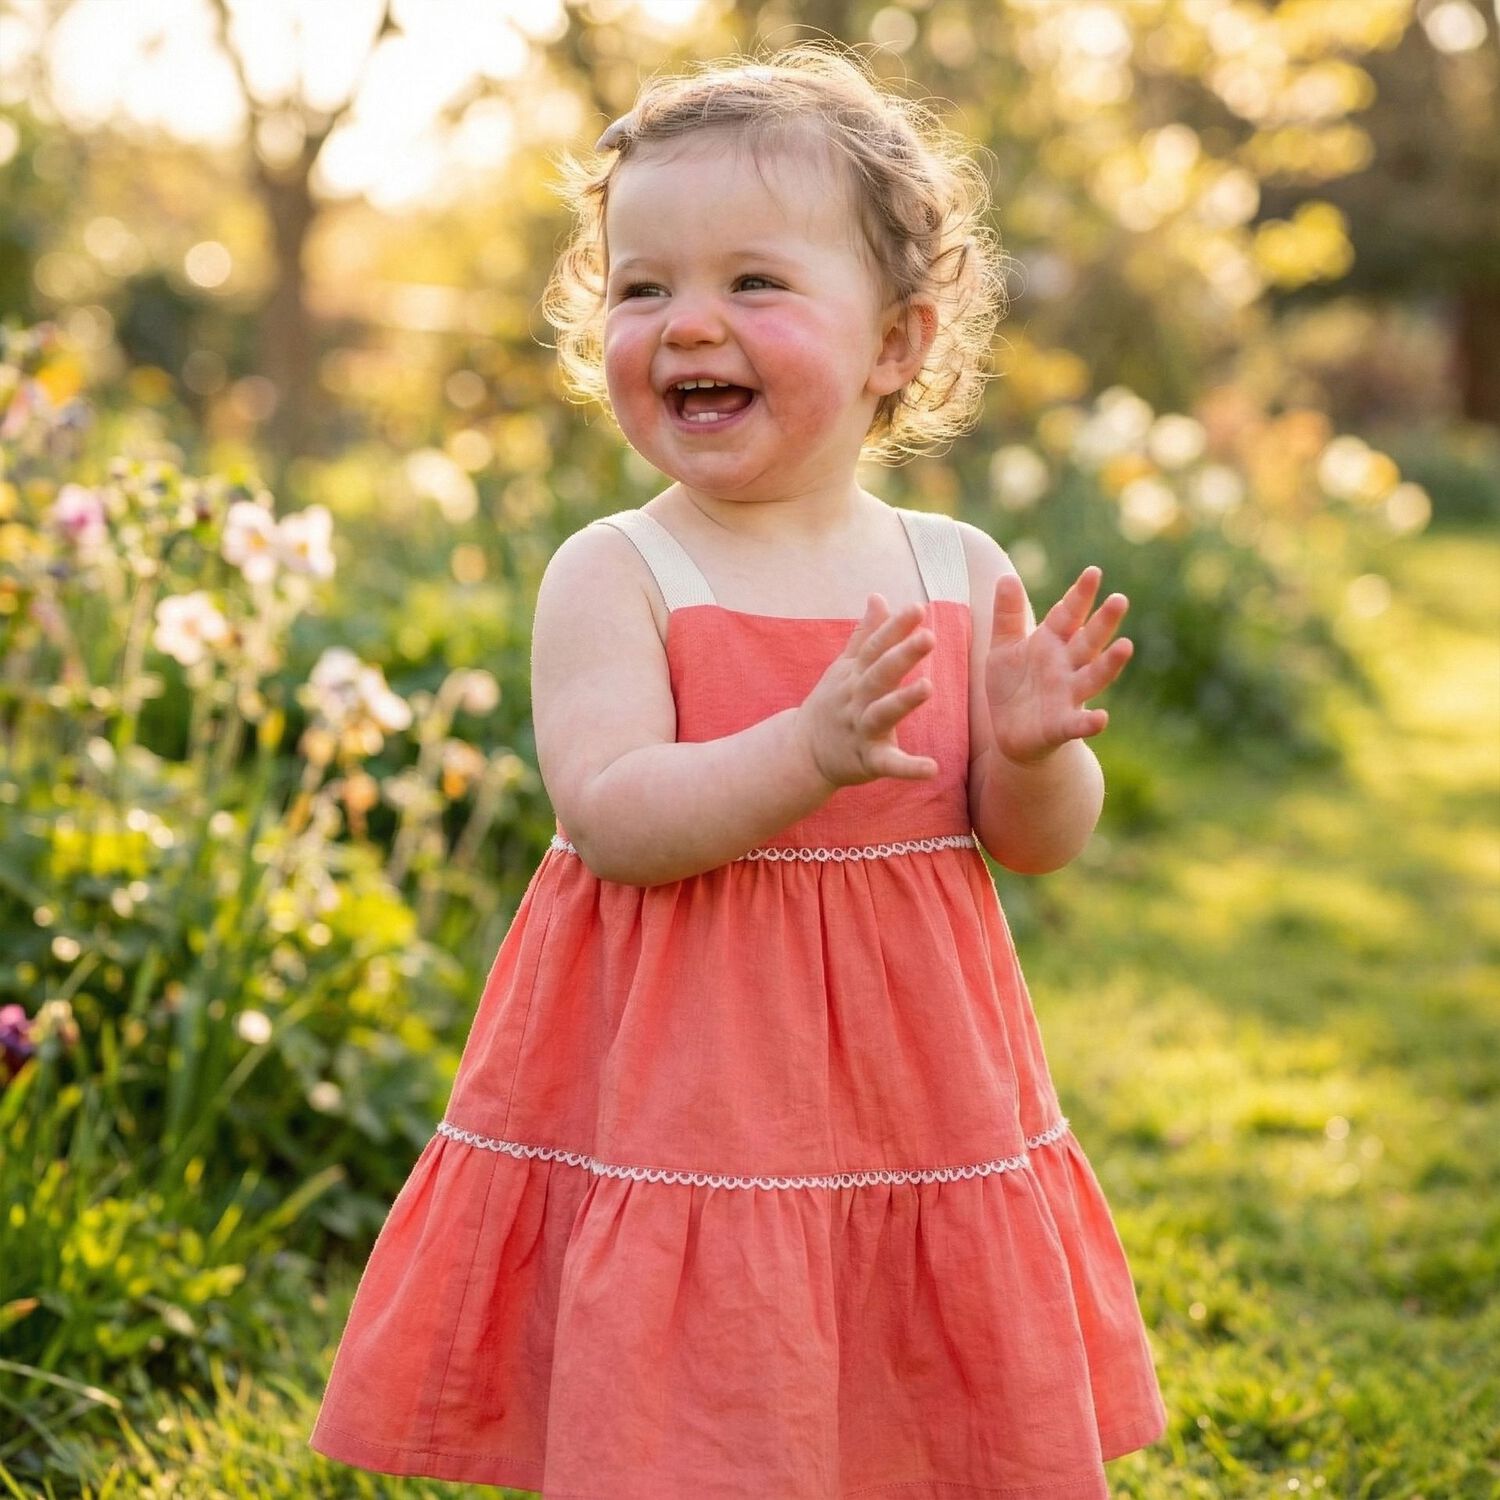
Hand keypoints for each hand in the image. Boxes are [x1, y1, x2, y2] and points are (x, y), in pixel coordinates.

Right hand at [794, 593, 939, 788]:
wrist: (802, 752)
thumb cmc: (832, 705)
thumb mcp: (844, 667)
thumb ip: (865, 634)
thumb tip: (878, 596)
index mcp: (855, 674)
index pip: (875, 647)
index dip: (895, 627)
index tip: (917, 607)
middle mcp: (857, 698)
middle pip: (880, 674)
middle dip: (902, 655)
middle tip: (928, 636)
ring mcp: (861, 729)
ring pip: (882, 713)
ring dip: (903, 701)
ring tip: (928, 687)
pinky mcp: (867, 760)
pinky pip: (889, 764)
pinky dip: (909, 768)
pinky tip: (932, 768)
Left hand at [984, 566, 1131, 765]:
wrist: (1010, 734)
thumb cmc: (1012, 686)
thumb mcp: (1003, 647)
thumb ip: (1007, 615)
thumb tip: (1007, 576)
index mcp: (1052, 643)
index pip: (1068, 615)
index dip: (1080, 595)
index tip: (1094, 572)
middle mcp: (1066, 666)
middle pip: (1088, 641)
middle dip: (1103, 622)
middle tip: (1119, 600)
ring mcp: (1068, 696)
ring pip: (1093, 677)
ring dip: (1110, 664)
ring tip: (1126, 646)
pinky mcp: (1061, 725)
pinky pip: (1078, 724)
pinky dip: (1091, 723)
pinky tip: (1102, 719)